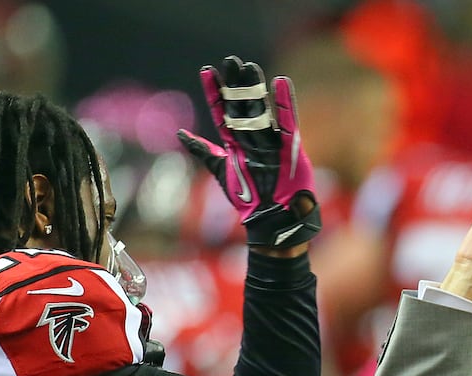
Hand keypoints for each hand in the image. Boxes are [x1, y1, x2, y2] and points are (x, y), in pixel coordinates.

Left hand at [177, 55, 320, 248]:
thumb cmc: (248, 201)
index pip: (222, 112)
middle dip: (236, 84)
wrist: (272, 219)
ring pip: (261, 111)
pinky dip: (285, 104)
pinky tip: (281, 83)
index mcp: (235, 144)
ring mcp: (271, 142)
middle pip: (242, 106)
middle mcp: (252, 139)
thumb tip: (181, 134)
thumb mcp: (221, 173)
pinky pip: (288, 123)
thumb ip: (204, 151)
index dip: (215, 93)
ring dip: (254, 89)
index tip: (207, 71)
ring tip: (249, 66)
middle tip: (232, 60)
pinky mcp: (290, 149)